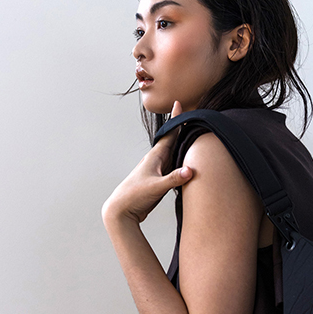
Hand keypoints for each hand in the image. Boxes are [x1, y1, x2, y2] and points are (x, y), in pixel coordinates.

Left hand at [101, 100, 194, 223]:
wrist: (122, 210)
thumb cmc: (135, 196)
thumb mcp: (156, 187)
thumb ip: (173, 179)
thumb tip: (190, 170)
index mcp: (155, 157)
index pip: (169, 134)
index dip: (175, 119)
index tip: (179, 103)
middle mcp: (156, 160)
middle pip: (172, 139)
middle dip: (180, 127)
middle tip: (190, 115)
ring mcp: (157, 170)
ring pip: (172, 152)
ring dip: (181, 143)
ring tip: (190, 134)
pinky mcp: (158, 180)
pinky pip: (172, 165)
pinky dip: (180, 159)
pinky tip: (185, 162)